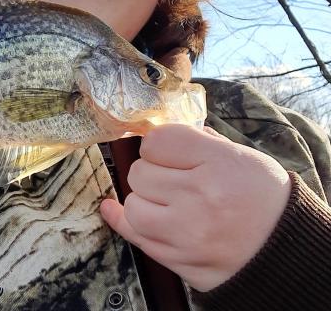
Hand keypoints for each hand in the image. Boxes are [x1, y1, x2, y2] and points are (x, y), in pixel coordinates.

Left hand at [100, 124, 290, 290]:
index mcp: (218, 163)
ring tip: (162, 198)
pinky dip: (121, 220)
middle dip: (151, 170)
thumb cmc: (263, 196)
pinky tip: (111, 208)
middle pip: (140, 172)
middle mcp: (199, 198)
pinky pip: (136, 237)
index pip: (158, 141)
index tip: (167, 150)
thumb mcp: (241, 155)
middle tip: (171, 177)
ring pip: (134, 205)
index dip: (158, 143)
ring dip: (142, 198)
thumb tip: (159, 136)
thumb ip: (198, 141)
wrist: (285, 248)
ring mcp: (188, 234)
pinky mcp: (181, 261)